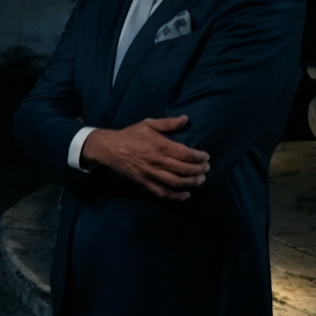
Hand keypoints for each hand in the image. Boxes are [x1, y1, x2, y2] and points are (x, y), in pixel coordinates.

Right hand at [82, 116, 210, 200]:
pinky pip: (163, 193)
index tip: (206, 157)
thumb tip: (185, 119)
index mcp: (159, 145)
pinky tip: (186, 195)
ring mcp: (151, 174)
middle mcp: (157, 161)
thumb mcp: (147, 124)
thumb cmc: (129, 134)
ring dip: (192, 183)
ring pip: (176, 182)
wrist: (108, 148)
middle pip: (184, 169)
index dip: (199, 157)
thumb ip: (167, 123)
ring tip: (200, 180)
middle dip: (199, 170)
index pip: (186, 154)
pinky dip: (176, 196)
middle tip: (206, 168)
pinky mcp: (145, 183)